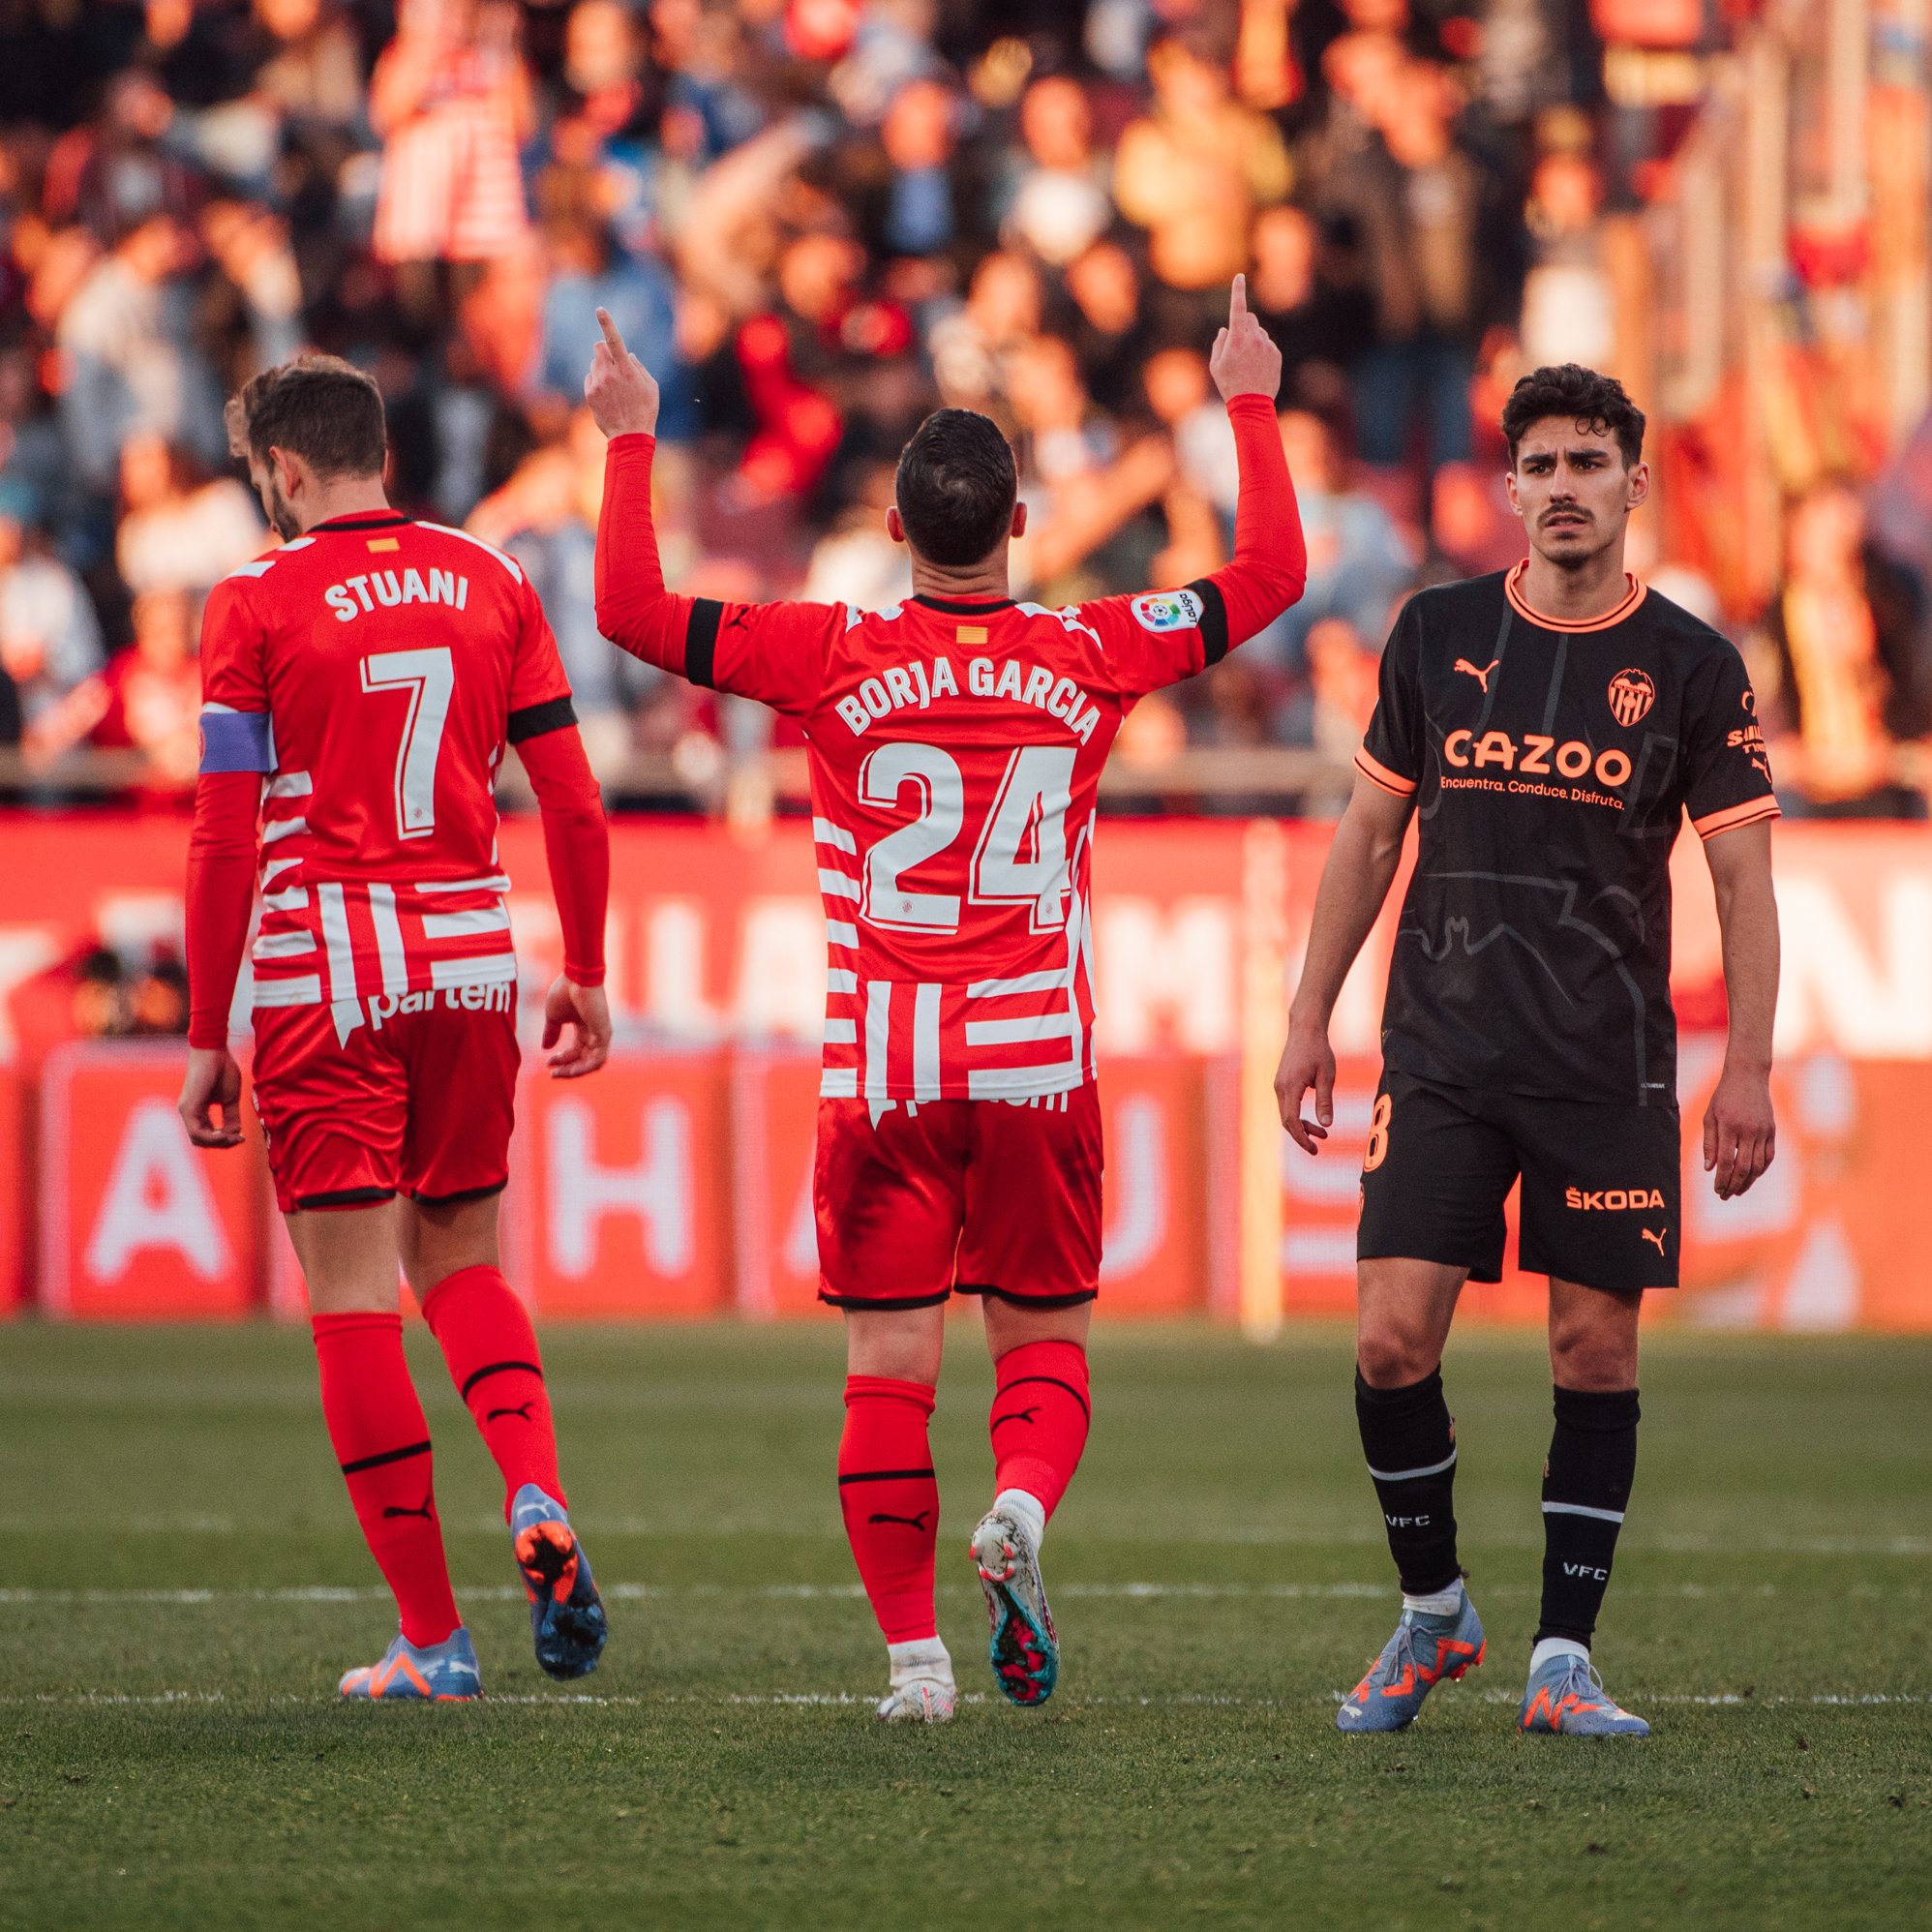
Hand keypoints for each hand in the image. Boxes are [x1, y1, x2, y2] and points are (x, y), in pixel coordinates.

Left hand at [178, 1047, 243, 1148]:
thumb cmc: (222, 1069)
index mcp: (197, 1110)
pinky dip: (212, 1137)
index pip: (207, 1135)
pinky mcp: (188, 1108)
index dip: (224, 1140)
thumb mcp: (230, 1098)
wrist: (214, 1051)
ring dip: (217, 1142)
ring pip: (198, 1139)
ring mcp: (186, 1111)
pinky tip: (225, 1134)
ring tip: (233, 1137)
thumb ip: (231, 1117)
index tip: (242, 1137)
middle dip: (221, 1144)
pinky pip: (197, 1132)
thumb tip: (235, 1134)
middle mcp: (189, 1112)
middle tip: (239, 1139)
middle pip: (201, 1141)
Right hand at [543, 976, 610, 1078]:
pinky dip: (586, 1067)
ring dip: (576, 1071)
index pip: (575, 1051)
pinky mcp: (604, 1034)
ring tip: (560, 1074)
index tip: (548, 1063)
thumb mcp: (554, 1016)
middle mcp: (594, 1033)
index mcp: (584, 1028)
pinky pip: (598, 1059)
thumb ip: (551, 1032)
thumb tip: (545, 1048)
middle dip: (568, 1069)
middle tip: (554, 1074)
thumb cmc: (565, 991)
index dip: (562, 1060)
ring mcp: (601, 1034)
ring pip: (592, 1063)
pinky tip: (572, 1070)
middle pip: (584, 1060)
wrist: (576, 978)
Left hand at [583, 307, 659, 439]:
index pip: (614, 340)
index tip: (600, 309)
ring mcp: (598, 383)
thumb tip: (629, 355)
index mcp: (627, 369)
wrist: (630, 436)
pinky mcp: (590, 393)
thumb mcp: (651, 387)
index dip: (607, 323)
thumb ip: (639, 368)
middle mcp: (609, 373)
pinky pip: (590, 377)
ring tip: (614, 387)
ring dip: (602, 368)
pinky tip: (607, 395)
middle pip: (598, 347)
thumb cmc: (645, 410)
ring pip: (594, 363)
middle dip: (604, 350)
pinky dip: (597, 381)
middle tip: (613, 363)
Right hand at [1209, 274, 1282, 403]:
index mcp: (1237, 338)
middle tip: (1237, 343)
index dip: (1238, 290)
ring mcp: (1267, 345)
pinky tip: (1256, 368)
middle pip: (1250, 318)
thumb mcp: (1216, 365)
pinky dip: (1261, 351)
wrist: (1252, 404)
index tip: (1239, 277)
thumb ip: (1219, 343)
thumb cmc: (1230, 385)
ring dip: (1252, 339)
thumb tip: (1225, 329)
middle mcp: (1254, 338)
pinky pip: (1267, 345)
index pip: (1238, 307)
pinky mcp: (1276, 354)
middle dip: (1243, 325)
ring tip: (1247, 362)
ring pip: (1259, 332)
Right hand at [1274, 1017, 1333, 1155]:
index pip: (1291, 1120)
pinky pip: (1287, 1105)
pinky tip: (1313, 1118)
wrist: (1305, 1029)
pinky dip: (1298, 1115)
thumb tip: (1327, 1125)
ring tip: (1322, 1132)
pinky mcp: (1281, 1083)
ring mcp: (1278, 1085)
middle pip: (1286, 1121)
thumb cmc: (1318, 1050)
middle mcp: (1280, 1088)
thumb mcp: (1327, 1076)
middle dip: (1302, 1135)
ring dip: (1301, 1126)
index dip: (1302, 1138)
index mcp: (1290, 1087)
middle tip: (1318, 1146)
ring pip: (1286, 1114)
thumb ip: (1325, 1101)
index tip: (1314, 1149)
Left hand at [1703, 1062, 1774, 1198]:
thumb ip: (1709, 1143)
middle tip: (1725, 1195)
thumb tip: (1709, 1169)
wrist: (1748, 1077)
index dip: (1721, 1179)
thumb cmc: (1724, 1097)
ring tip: (1737, 1190)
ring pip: (1758, 1165)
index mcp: (1730, 1126)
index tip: (1717, 1190)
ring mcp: (1763, 1131)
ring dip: (1748, 1181)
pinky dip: (1761, 1170)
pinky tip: (1751, 1177)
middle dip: (1734, 1185)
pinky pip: (1769, 1156)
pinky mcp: (1772, 1131)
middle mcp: (1749, 1131)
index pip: (1726, 1161)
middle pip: (1743, 1167)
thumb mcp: (1710, 1116)